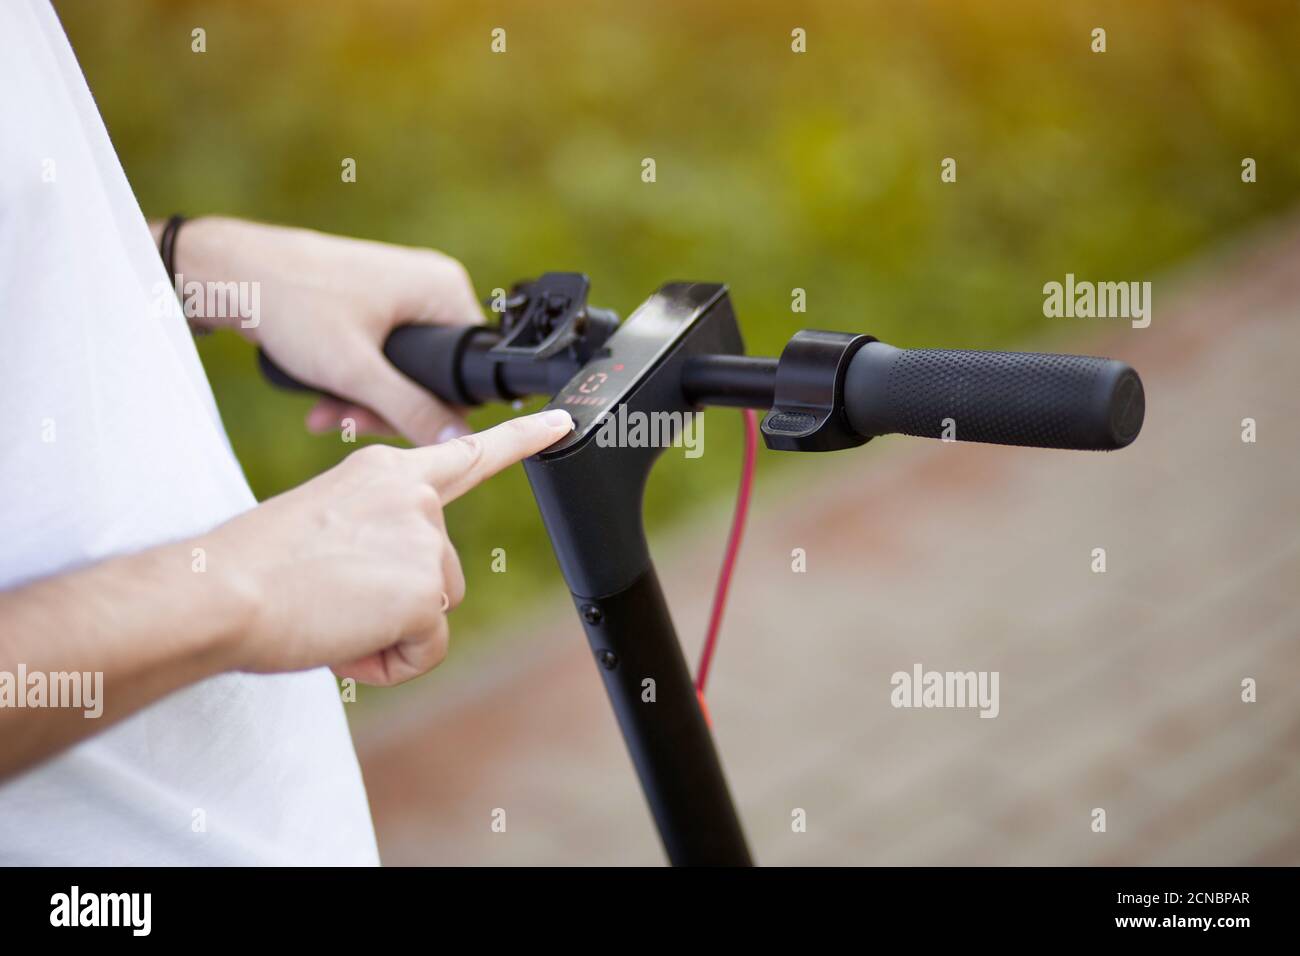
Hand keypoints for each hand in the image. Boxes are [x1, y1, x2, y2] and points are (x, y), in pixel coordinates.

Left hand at [174, 216, 483, 443]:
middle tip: (347, 422)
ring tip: (322, 413)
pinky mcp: (373, 303)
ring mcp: (401, 293)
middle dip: (387, 407)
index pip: (470, 367)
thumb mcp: (357, 370)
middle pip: (434, 373)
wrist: (232, 272)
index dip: (437, 408)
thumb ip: (411, 410)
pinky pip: (380, 355)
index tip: (391, 426)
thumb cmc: (295, 304)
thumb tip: (459, 441)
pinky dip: (354, 380)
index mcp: (444, 289)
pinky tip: (322, 399)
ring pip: (402, 369)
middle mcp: (430, 286)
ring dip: (363, 399)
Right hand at [202, 409, 572, 685]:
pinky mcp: (426, 589)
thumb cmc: (252, 565)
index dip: (523, 439)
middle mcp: (414, 497)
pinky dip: (388, 662)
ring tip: (331, 614)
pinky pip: (425, 649)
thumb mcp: (323, 524)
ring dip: (389, 631)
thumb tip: (396, 583)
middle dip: (397, 602)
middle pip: (442, 572)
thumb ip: (374, 534)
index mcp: (384, 471)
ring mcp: (424, 539)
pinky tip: (345, 639)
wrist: (221, 590)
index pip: (467, 452)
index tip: (564, 423)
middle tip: (330, 598)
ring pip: (433, 612)